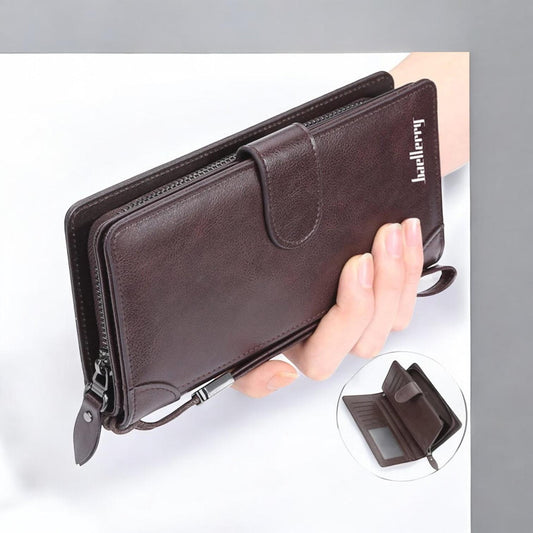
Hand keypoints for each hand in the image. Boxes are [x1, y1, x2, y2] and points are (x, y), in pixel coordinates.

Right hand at [232, 218, 423, 397]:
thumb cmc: (248, 293)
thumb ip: (249, 375)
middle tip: (383, 241)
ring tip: (396, 233)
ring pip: (393, 319)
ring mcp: (357, 320)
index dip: (350, 314)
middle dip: (385, 285)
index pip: (327, 355)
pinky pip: (404, 300)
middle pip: (370, 335)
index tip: (356, 267)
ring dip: (402, 275)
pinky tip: (407, 237)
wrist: (258, 259)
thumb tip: (284, 375)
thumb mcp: (231, 331)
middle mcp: (331, 338)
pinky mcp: (376, 299)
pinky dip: (411, 268)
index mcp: (300, 347)